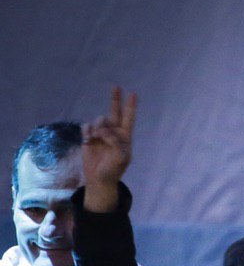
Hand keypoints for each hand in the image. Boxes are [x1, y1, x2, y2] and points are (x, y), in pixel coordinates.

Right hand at [81, 86, 135, 210]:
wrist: (98, 179)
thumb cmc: (113, 170)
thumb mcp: (119, 158)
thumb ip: (115, 143)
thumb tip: (104, 131)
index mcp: (124, 138)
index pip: (128, 119)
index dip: (130, 106)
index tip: (133, 93)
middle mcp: (114, 133)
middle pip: (114, 112)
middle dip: (115, 100)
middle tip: (116, 87)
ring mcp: (101, 133)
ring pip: (99, 119)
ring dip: (97, 126)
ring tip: (96, 138)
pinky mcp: (89, 136)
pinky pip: (87, 126)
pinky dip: (88, 131)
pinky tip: (89, 140)